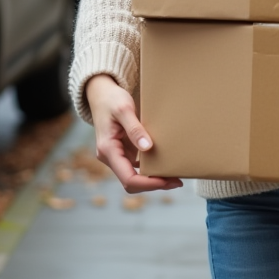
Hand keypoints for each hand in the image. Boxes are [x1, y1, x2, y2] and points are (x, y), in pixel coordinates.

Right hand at [86, 74, 182, 193]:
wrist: (101, 93)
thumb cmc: (112, 99)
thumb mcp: (124, 109)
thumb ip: (135, 129)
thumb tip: (147, 148)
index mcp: (108, 150)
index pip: (128, 178)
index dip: (149, 184)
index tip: (168, 180)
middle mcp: (110, 157)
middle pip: (131, 182)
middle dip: (153, 184)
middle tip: (177, 181)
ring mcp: (116, 155)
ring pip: (134, 176)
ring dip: (152, 179)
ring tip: (174, 175)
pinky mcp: (122, 151)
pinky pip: (136, 166)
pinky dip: (150, 169)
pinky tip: (165, 164)